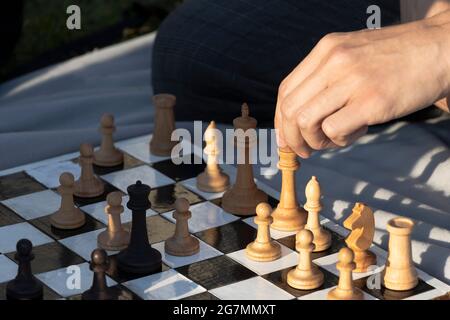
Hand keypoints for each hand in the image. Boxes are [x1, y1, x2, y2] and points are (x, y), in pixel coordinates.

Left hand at [275, 10, 449, 157]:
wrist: (441, 48)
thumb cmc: (397, 57)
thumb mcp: (352, 53)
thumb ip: (324, 77)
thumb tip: (299, 116)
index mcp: (325, 49)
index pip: (285, 91)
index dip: (281, 120)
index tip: (287, 137)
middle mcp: (333, 61)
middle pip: (290, 109)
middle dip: (292, 138)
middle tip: (306, 149)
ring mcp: (352, 80)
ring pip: (306, 122)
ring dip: (315, 141)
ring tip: (335, 139)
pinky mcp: (372, 101)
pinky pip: (334, 131)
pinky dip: (339, 140)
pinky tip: (356, 132)